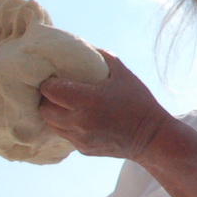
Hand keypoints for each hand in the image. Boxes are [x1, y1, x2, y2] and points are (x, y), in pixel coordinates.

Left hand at [38, 51, 174, 160]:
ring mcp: (81, 138)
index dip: (48, 82)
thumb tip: (84, 47)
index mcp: (89, 100)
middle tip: (56, 91)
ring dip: (54, 114)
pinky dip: (66, 126)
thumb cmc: (139, 102)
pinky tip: (78, 119)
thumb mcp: (124, 74)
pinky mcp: (83, 149)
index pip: (50, 90)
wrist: (152, 137)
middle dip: (46, 99)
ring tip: (64, 105)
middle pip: (44, 109)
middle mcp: (80, 121)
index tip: (53, 77)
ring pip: (51, 124)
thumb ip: (103, 58)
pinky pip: (65, 135)